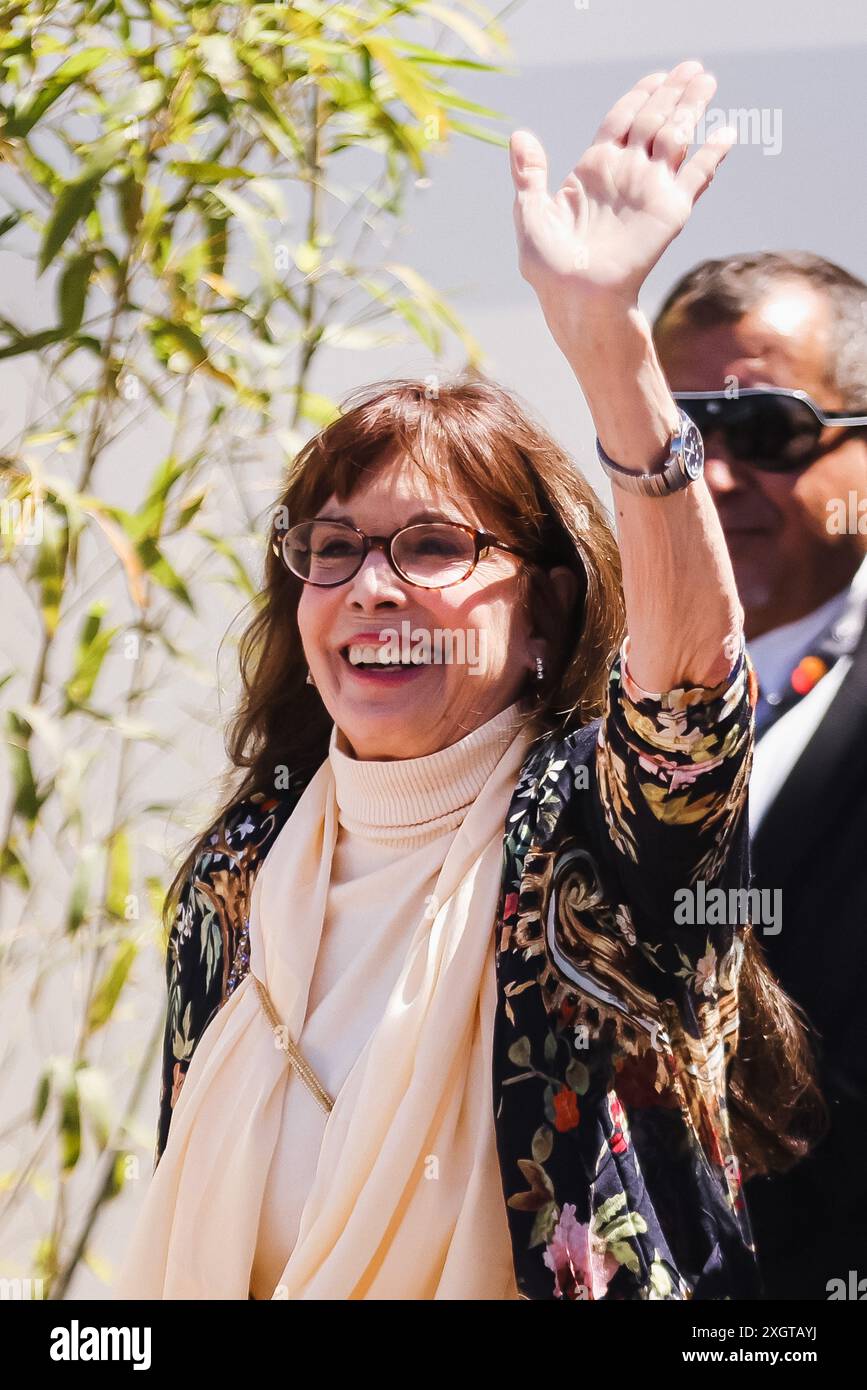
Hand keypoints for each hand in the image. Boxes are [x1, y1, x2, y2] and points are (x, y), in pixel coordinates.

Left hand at [508, 60, 734, 336]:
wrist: (577, 299)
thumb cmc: (549, 267)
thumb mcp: (530, 214)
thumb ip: (529, 174)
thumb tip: (519, 135)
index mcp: (594, 169)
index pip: (623, 120)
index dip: (640, 95)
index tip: (658, 76)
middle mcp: (626, 174)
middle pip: (654, 120)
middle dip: (673, 92)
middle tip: (693, 66)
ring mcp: (650, 190)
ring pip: (677, 138)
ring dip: (693, 108)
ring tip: (707, 81)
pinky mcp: (669, 212)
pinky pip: (696, 177)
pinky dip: (712, 154)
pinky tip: (727, 132)